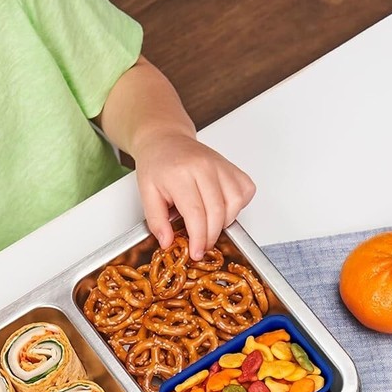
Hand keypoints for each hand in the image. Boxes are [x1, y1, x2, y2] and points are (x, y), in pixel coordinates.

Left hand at [133, 132, 255, 258]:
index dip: (199, 238)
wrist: (166, 139)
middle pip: (217, 212)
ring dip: (225, 222)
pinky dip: (238, 205)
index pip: (196, 213)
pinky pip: (245, 191)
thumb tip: (168, 242)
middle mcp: (204, 166)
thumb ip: (156, 220)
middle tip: (201, 246)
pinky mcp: (232, 166)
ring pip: (235, 202)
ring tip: (210, 225)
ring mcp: (220, 165)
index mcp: (180, 173)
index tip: (196, 252)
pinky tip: (222, 208)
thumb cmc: (157, 165)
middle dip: (211, 236)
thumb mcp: (146, 193)